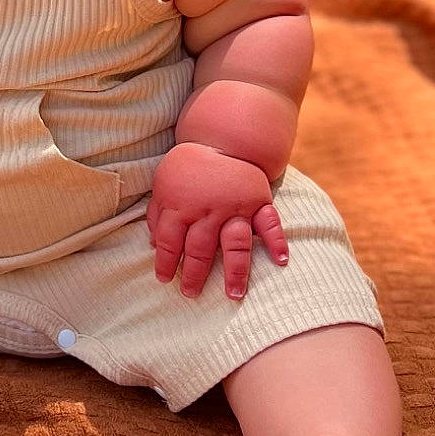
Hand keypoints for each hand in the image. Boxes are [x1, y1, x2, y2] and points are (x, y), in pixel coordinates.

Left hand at [147, 141, 288, 300]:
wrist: (222, 140)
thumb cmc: (188, 167)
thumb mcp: (163, 184)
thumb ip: (158, 214)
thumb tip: (154, 244)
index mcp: (181, 205)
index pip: (170, 241)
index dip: (166, 263)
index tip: (165, 280)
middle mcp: (208, 210)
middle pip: (200, 249)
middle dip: (194, 275)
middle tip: (191, 294)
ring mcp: (235, 207)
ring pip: (234, 244)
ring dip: (236, 271)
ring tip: (234, 294)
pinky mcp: (258, 202)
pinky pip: (269, 223)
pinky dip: (277, 241)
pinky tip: (280, 261)